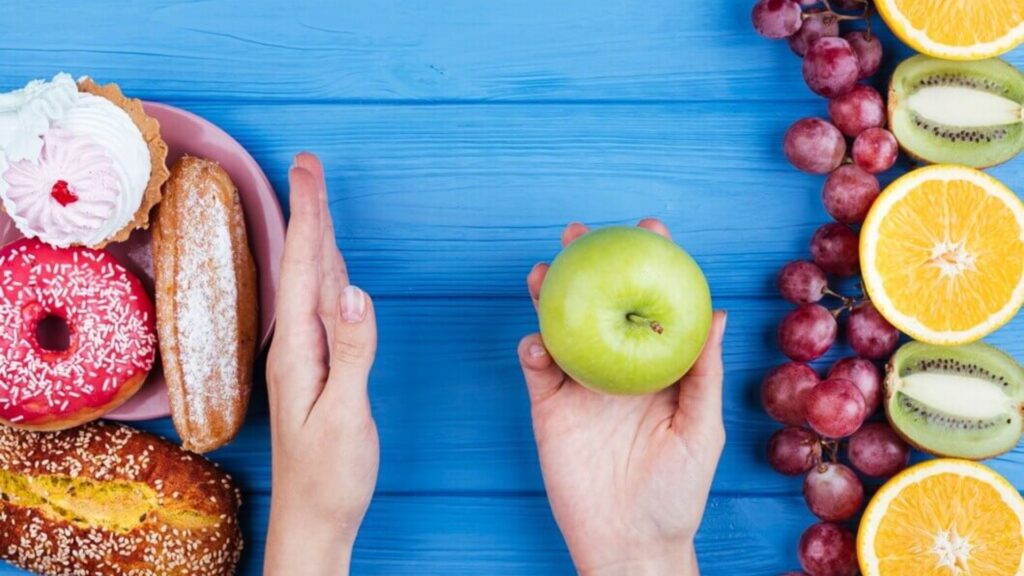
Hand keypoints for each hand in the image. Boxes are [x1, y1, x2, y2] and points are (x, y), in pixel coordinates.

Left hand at [264, 153, 378, 575]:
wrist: (313, 520)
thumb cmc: (330, 475)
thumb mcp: (345, 414)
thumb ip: (352, 351)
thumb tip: (355, 290)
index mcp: (300, 350)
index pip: (307, 269)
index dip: (310, 215)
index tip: (308, 169)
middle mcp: (295, 347)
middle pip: (304, 266)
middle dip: (309, 213)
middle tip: (309, 166)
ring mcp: (304, 358)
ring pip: (312, 284)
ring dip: (316, 238)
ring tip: (317, 202)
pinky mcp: (317, 370)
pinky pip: (322, 307)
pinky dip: (327, 274)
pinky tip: (332, 269)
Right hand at [518, 220, 726, 575]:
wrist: (630, 540)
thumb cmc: (678, 490)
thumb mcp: (702, 429)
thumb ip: (703, 373)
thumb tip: (716, 313)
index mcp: (656, 368)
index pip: (653, 305)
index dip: (651, 266)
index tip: (651, 230)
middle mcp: (616, 367)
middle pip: (600, 304)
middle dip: (588, 265)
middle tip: (579, 233)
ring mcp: (580, 386)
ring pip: (560, 327)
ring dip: (547, 296)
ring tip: (541, 271)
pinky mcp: (550, 408)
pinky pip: (537, 370)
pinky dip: (533, 349)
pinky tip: (537, 341)